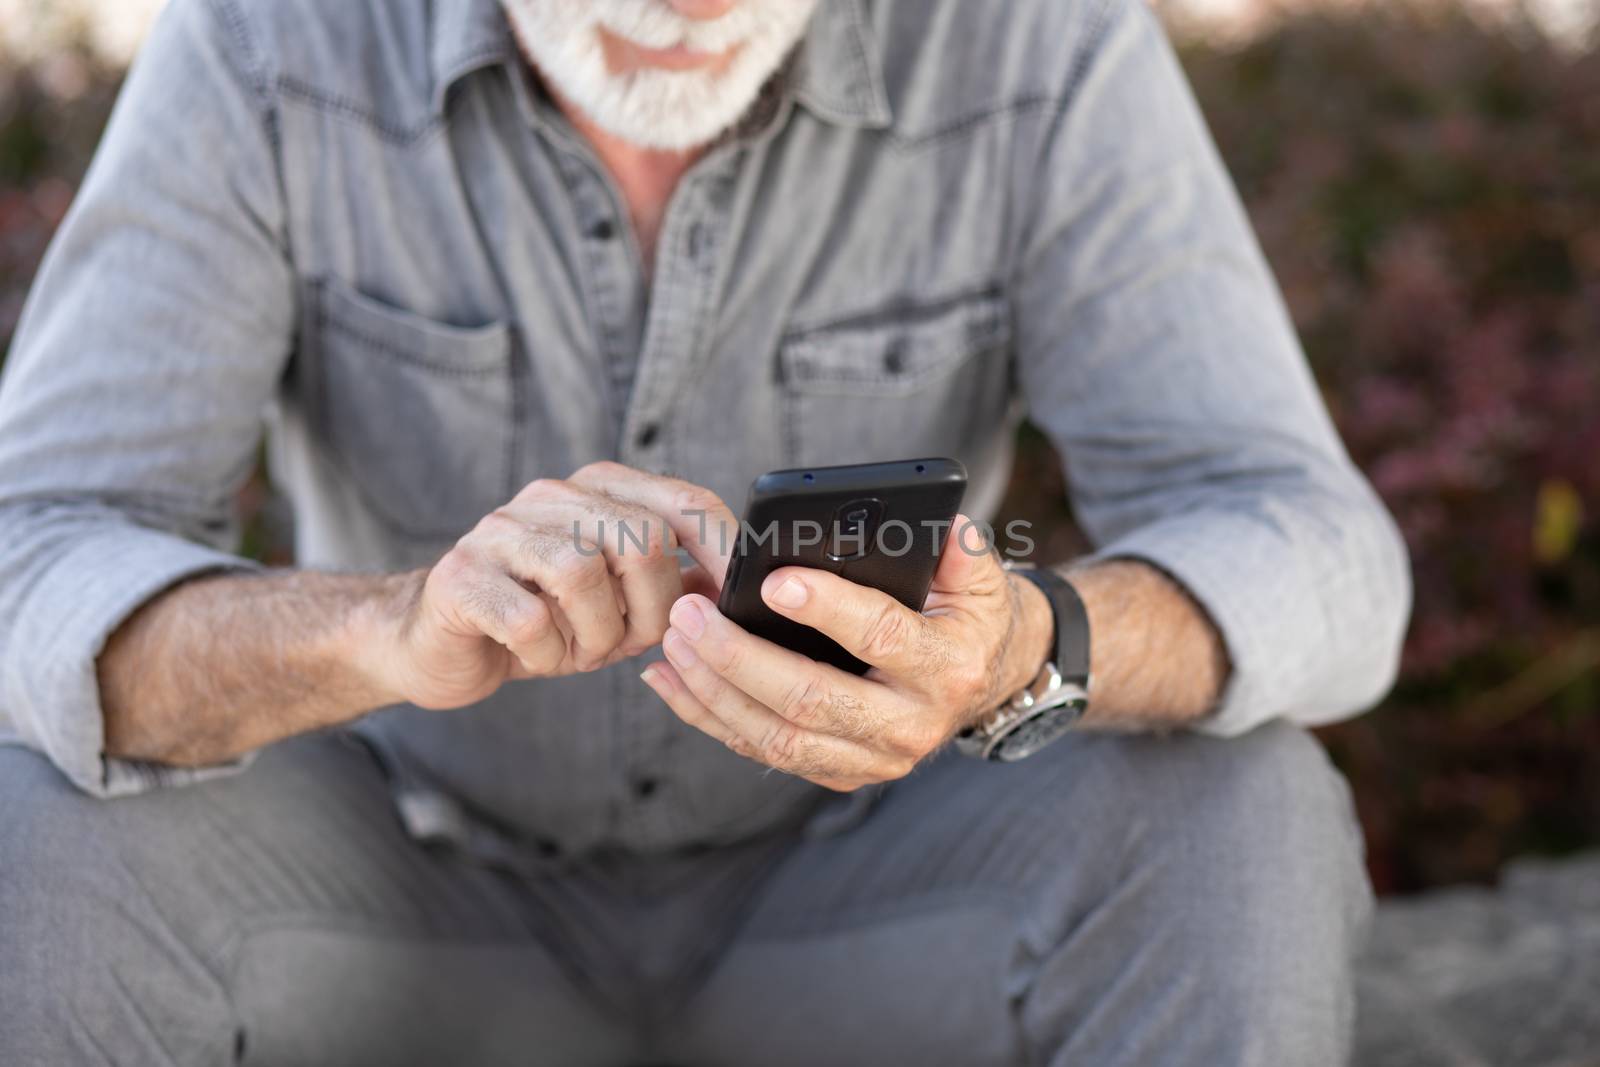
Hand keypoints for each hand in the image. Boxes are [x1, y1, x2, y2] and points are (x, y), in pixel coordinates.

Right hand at [370, 462, 737, 709]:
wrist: (436, 644)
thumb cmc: (542, 621)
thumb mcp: (620, 603)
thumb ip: (675, 584)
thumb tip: (741, 585)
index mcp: (600, 491)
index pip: (684, 502)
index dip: (723, 552)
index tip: (741, 601)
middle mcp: (551, 496)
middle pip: (642, 538)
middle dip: (653, 610)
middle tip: (630, 643)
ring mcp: (500, 531)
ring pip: (583, 573)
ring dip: (597, 634)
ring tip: (579, 650)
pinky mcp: (460, 577)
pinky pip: (529, 619)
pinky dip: (547, 653)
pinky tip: (538, 656)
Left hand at [641, 517, 1054, 790]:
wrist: (983, 683)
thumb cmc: (966, 616)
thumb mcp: (980, 578)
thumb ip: (961, 549)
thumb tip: (937, 523)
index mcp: (947, 668)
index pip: (882, 638)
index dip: (828, 609)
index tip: (773, 581)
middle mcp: (912, 725)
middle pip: (811, 699)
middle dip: (740, 657)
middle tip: (690, 613)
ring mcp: (873, 759)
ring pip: (777, 736)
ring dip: (713, 690)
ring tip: (672, 641)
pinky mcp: (839, 772)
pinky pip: (763, 752)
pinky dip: (709, 717)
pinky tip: (671, 679)